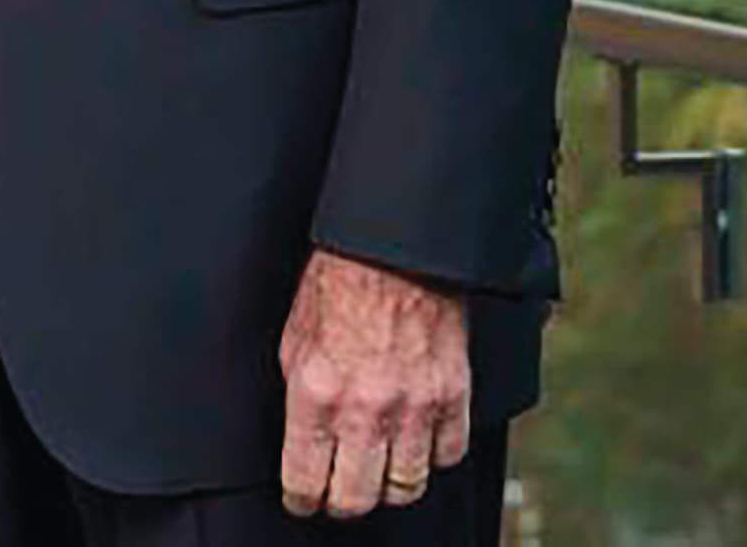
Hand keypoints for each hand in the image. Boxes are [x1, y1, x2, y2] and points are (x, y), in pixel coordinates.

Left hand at [275, 248, 470, 520]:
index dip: (300, 497)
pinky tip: (418, 441)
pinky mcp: (453, 395)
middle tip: (338, 490)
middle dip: (341, 502)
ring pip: (405, 488)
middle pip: (356, 500)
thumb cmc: (340, 281)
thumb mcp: (294, 339)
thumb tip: (300, 438)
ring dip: (388, 485)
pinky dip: (434, 456)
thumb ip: (299, 396)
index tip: (303, 496)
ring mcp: (414, 406)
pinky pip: (449, 455)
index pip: (304, 483)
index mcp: (317, 393)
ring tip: (379, 470)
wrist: (394, 245)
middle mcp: (366, 408)